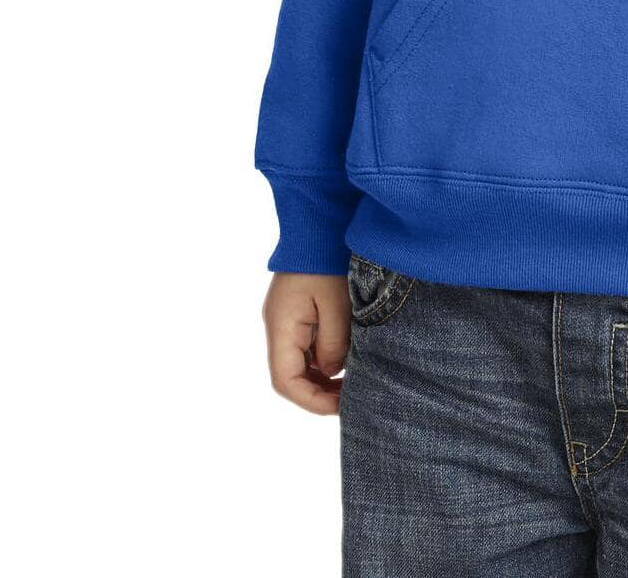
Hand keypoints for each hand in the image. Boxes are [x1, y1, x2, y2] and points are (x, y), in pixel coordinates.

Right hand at [263, 271, 350, 414]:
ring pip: (297, 362)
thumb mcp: (337, 303)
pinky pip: (304, 345)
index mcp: (281, 325)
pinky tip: (345, 360)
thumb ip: (334, 342)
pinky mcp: (296, 310)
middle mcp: (277, 325)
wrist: (318, 221)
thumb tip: (331, 372)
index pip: (285, 380)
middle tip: (351, 398)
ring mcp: (285, 318)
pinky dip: (321, 360)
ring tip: (351, 382)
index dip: (311, 400)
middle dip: (317, 393)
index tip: (340, 406)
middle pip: (289, 375)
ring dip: (320, 377)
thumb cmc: (328, 259)